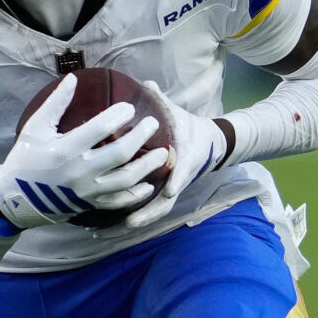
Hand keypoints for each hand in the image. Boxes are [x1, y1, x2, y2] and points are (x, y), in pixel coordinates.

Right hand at [0, 73, 165, 228]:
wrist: (16, 198)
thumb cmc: (26, 158)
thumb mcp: (35, 127)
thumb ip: (56, 103)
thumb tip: (73, 78)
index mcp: (65, 149)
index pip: (100, 128)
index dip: (119, 116)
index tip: (131, 107)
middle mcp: (79, 171)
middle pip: (120, 153)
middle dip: (141, 136)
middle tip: (153, 123)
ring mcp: (87, 190)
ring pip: (127, 179)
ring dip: (148, 165)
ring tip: (163, 152)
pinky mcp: (91, 204)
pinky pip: (120, 201)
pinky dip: (137, 193)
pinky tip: (149, 183)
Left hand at [122, 80, 226, 229]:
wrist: (210, 143)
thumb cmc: (190, 128)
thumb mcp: (179, 114)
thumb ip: (162, 101)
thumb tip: (146, 83)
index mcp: (183, 159)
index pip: (183, 170)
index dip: (177, 180)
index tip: (168, 191)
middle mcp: (176, 180)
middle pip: (164, 203)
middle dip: (145, 215)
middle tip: (125, 223)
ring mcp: (170, 189)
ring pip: (153, 212)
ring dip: (132, 224)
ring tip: (107, 234)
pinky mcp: (161, 194)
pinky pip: (146, 211)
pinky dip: (130, 220)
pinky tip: (107, 229)